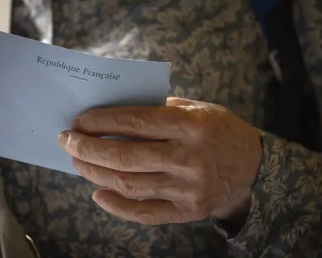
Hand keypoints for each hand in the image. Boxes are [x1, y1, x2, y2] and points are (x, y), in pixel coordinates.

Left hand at [58, 97, 261, 224]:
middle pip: (126, 155)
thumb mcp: (197, 108)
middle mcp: (189, 158)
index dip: (102, 121)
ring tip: (77, 161)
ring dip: (96, 172)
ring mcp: (188, 189)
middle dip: (88, 147)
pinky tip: (98, 192)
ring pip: (130, 184)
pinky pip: (145, 212)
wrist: (253, 167)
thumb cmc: (220, 131)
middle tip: (67, 141)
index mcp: (192, 125)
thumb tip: (115, 114)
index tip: (79, 120)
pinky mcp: (187, 211)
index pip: (135, 121)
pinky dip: (117, 205)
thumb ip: (159, 110)